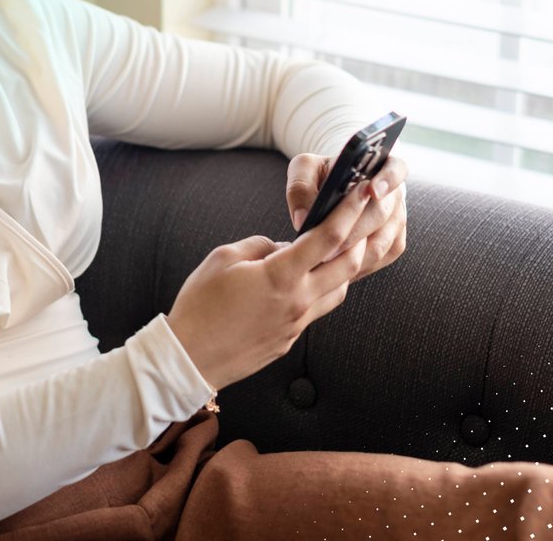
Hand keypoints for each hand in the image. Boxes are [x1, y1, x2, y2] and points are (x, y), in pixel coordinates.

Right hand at [165, 179, 378, 390]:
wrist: (189, 358)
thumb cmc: (200, 306)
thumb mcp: (223, 258)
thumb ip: (260, 245)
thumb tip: (282, 247)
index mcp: (281, 275)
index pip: (329, 237)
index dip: (350, 211)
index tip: (363, 193)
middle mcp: (298, 301)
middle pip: (348, 266)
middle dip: (361, 238)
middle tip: (363, 219)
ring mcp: (296, 324)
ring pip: (338, 291)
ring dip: (343, 268)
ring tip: (335, 251)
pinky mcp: (288, 340)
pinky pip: (316, 310)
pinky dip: (320, 290)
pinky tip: (303, 282)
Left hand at [285, 151, 408, 282]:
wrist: (331, 191)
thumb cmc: (321, 176)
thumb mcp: (306, 169)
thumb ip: (300, 186)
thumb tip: (303, 218)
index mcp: (382, 165)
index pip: (396, 169)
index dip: (387, 180)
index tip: (371, 190)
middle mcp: (395, 193)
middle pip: (381, 214)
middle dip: (353, 232)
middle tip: (326, 247)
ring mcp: (398, 219)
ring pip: (382, 241)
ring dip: (355, 254)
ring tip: (325, 261)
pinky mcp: (395, 241)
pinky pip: (382, 257)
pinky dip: (361, 265)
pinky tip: (337, 269)